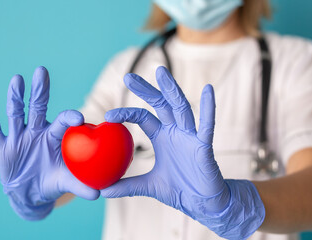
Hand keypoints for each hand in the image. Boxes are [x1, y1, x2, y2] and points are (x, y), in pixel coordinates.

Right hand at [0, 66, 98, 219]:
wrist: (29, 193)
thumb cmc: (52, 183)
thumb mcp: (66, 183)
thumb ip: (81, 185)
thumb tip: (98, 193)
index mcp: (55, 137)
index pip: (63, 122)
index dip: (70, 118)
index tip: (79, 118)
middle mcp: (36, 131)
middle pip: (38, 107)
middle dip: (40, 90)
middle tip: (42, 71)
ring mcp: (18, 137)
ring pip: (15, 113)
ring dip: (15, 97)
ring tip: (17, 79)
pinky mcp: (2, 146)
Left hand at [101, 66, 264, 238]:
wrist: (203, 203)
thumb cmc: (180, 190)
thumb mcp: (148, 186)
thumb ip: (127, 185)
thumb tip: (103, 190)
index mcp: (162, 137)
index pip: (143, 117)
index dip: (126, 113)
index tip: (108, 116)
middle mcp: (175, 131)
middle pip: (160, 104)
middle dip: (146, 89)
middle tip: (128, 77)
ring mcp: (190, 136)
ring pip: (180, 107)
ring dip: (171, 89)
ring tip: (160, 71)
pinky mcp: (204, 146)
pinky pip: (207, 126)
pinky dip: (208, 108)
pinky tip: (207, 90)